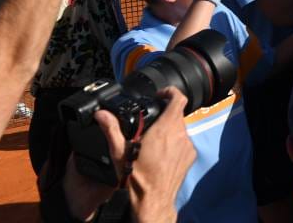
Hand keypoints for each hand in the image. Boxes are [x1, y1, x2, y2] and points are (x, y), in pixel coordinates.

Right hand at [97, 88, 195, 222]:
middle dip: (164, 116)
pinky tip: (161, 155)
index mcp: (164, 129)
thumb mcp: (120, 153)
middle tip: (150, 125)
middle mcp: (179, 134)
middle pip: (176, 114)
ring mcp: (187, 145)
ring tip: (153, 143)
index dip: (170, 92)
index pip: (178, 98)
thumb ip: (111, 130)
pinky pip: (184, 142)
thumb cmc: (137, 178)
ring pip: (180, 129)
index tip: (161, 95)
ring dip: (169, 131)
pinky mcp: (190, 155)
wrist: (153, 200)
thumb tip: (102, 115)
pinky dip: (175, 143)